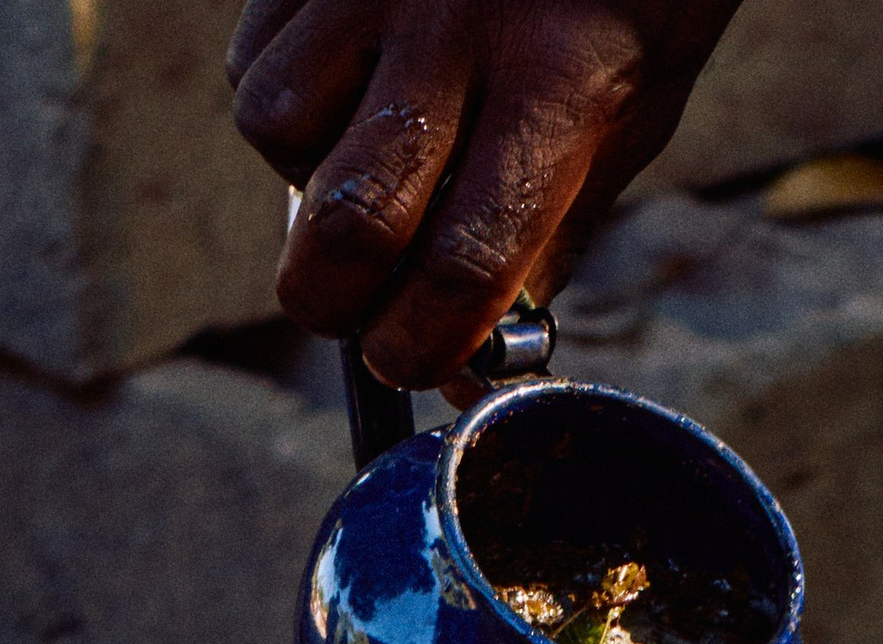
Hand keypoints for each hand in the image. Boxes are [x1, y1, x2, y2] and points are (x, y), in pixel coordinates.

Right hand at [227, 0, 748, 385]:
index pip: (466, 261)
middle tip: (355, 316)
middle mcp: (454, 27)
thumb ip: (546, 242)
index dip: (425, 344)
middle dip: (335, 302)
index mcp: (560, 84)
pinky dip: (285, 109)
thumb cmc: (625, 5)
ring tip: (357, 176)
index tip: (413, 365)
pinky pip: (257, 59)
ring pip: (279, 130)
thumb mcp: (625, 127)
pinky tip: (341, 104)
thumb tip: (463, 368)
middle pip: (350, 219)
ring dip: (303, 189)